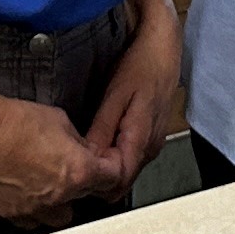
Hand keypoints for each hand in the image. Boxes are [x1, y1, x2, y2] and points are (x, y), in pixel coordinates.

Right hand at [0, 94, 128, 219]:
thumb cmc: (14, 123)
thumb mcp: (59, 120)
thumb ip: (77, 141)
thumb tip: (81, 149)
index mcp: (78, 172)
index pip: (111, 178)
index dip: (112, 167)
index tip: (108, 163)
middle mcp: (60, 196)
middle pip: (87, 198)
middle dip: (86, 183)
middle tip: (75, 168)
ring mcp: (35, 209)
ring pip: (61, 217)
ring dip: (62, 202)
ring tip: (53, 186)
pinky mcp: (12, 213)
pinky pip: (32, 219)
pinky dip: (35, 210)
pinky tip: (30, 193)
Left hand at [80, 0, 186, 179]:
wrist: (164, 48)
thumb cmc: (142, 66)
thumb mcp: (116, 94)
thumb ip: (103, 128)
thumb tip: (88, 156)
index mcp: (142, 139)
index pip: (119, 182)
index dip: (96, 184)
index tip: (74, 174)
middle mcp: (151, 147)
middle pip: (123, 181)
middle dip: (97, 181)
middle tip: (70, 167)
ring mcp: (153, 143)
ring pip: (127, 171)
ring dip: (105, 169)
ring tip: (80, 155)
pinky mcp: (151, 136)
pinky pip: (131, 157)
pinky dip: (113, 157)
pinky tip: (98, 144)